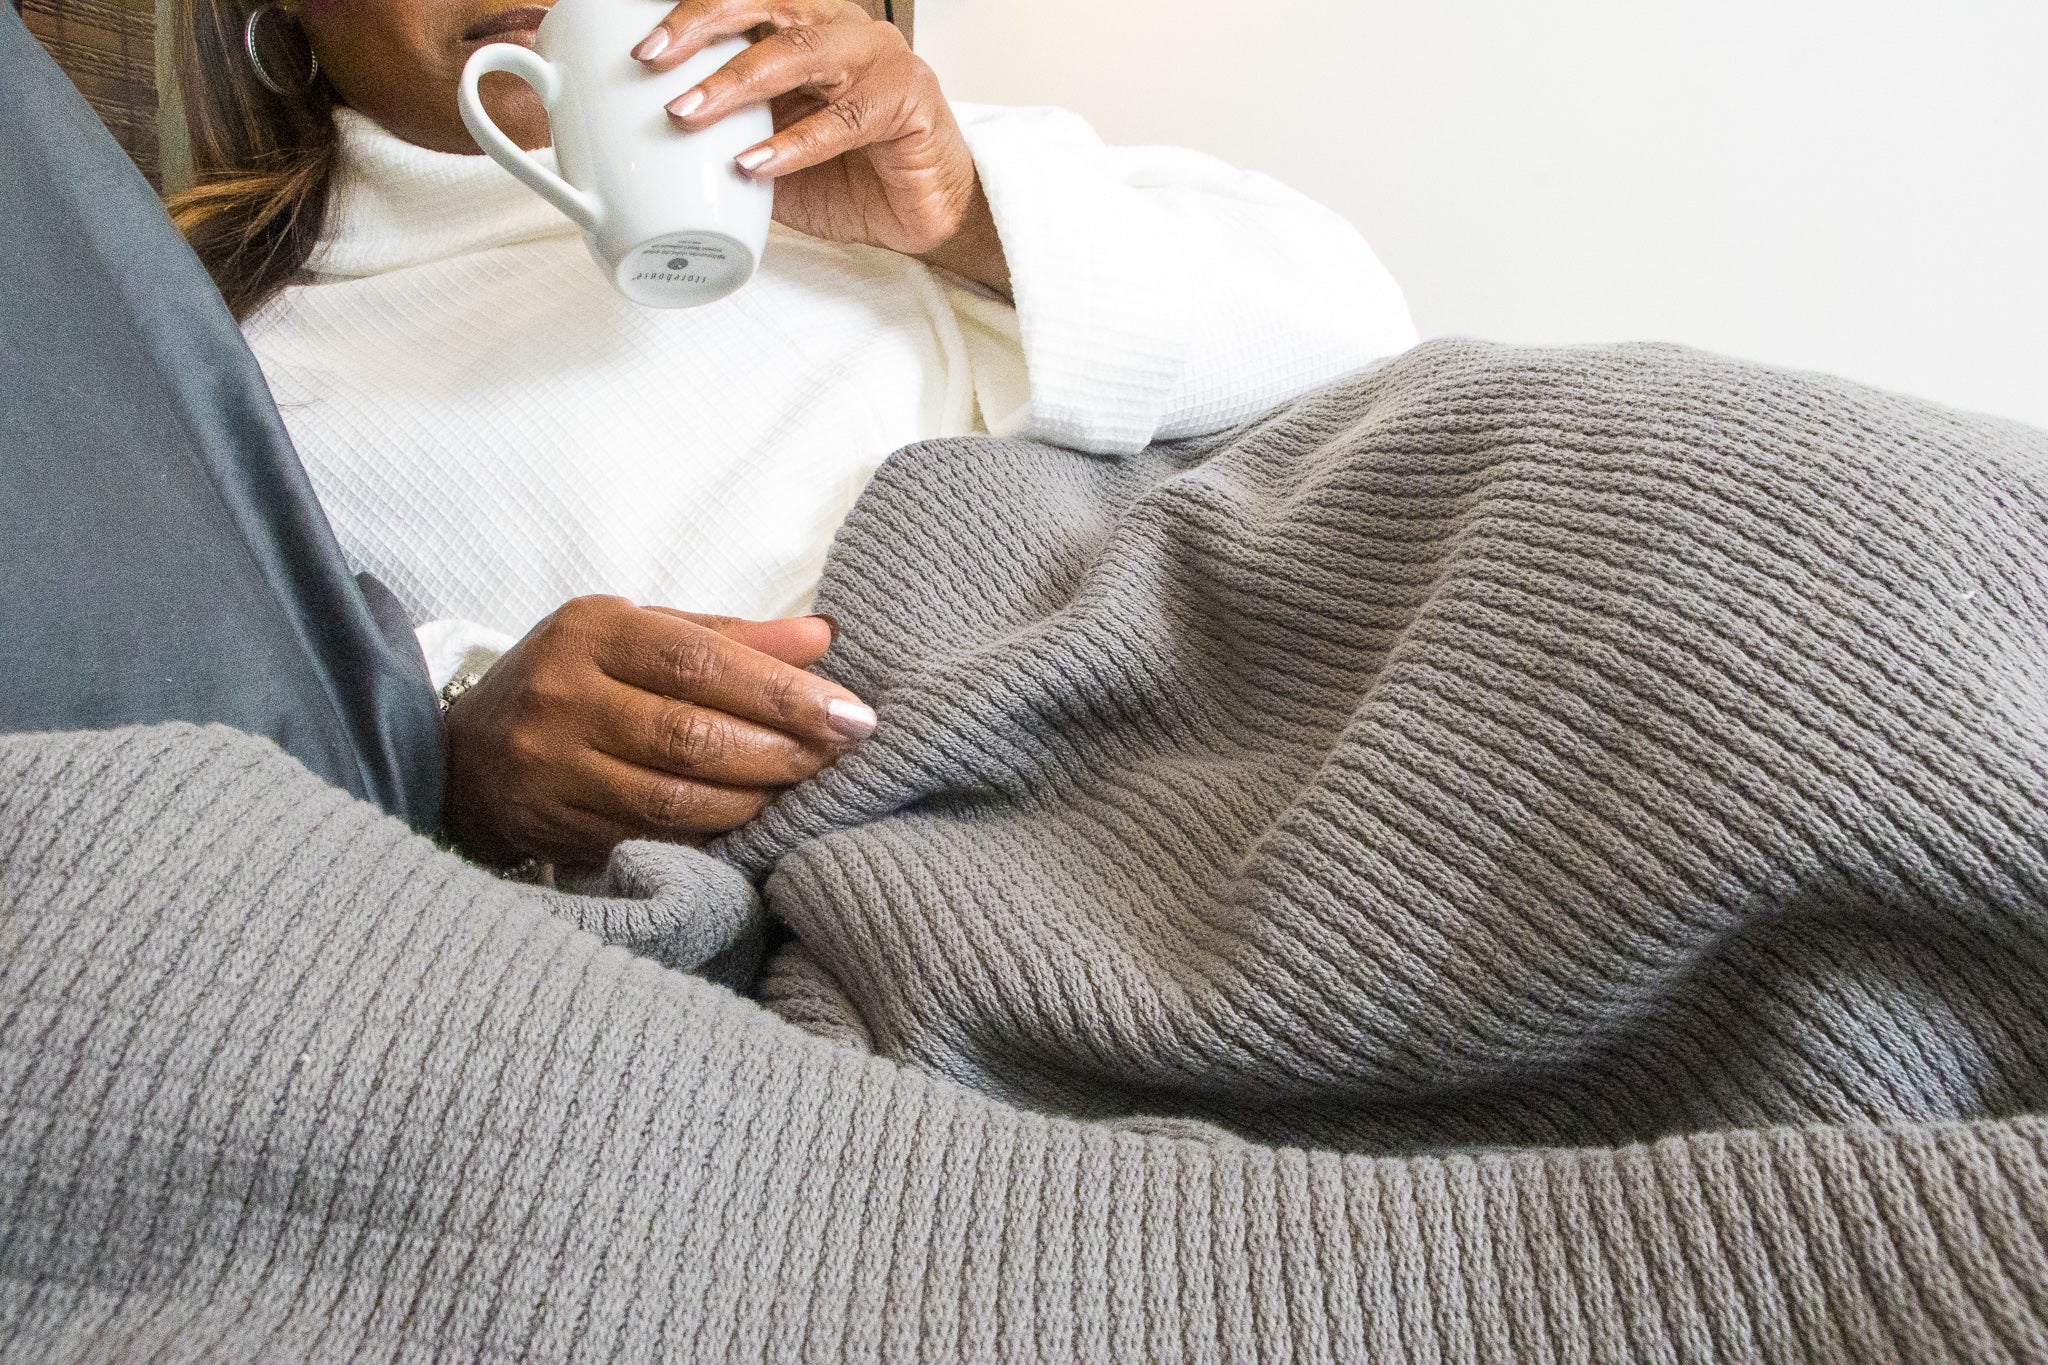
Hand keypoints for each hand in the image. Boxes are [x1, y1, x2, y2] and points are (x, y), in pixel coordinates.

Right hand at [444, 596, 874, 866]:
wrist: (462, 753)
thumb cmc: (576, 681)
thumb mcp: (638, 635)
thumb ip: (729, 637)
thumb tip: (823, 637)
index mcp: (593, 630)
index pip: (700, 659)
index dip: (782, 692)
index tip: (851, 714)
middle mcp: (565, 696)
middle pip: (690, 734)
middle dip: (781, 751)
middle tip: (840, 758)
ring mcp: (553, 767)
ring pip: (673, 797)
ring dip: (756, 800)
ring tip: (807, 792)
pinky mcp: (555, 826)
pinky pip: (652, 838)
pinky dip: (714, 834)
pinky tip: (755, 824)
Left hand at [634, 0, 1010, 292]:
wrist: (921, 216)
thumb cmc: (848, 177)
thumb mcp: (765, 154)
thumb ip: (720, 139)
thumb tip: (640, 149)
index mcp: (802, 27)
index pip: (742, 3)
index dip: (691, 14)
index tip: (640, 45)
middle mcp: (839, 28)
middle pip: (767, 4)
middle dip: (702, 25)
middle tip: (654, 59)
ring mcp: (877, 58)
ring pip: (800, 50)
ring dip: (736, 81)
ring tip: (688, 113)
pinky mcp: (907, 99)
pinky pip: (844, 118)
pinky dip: (794, 143)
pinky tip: (754, 164)